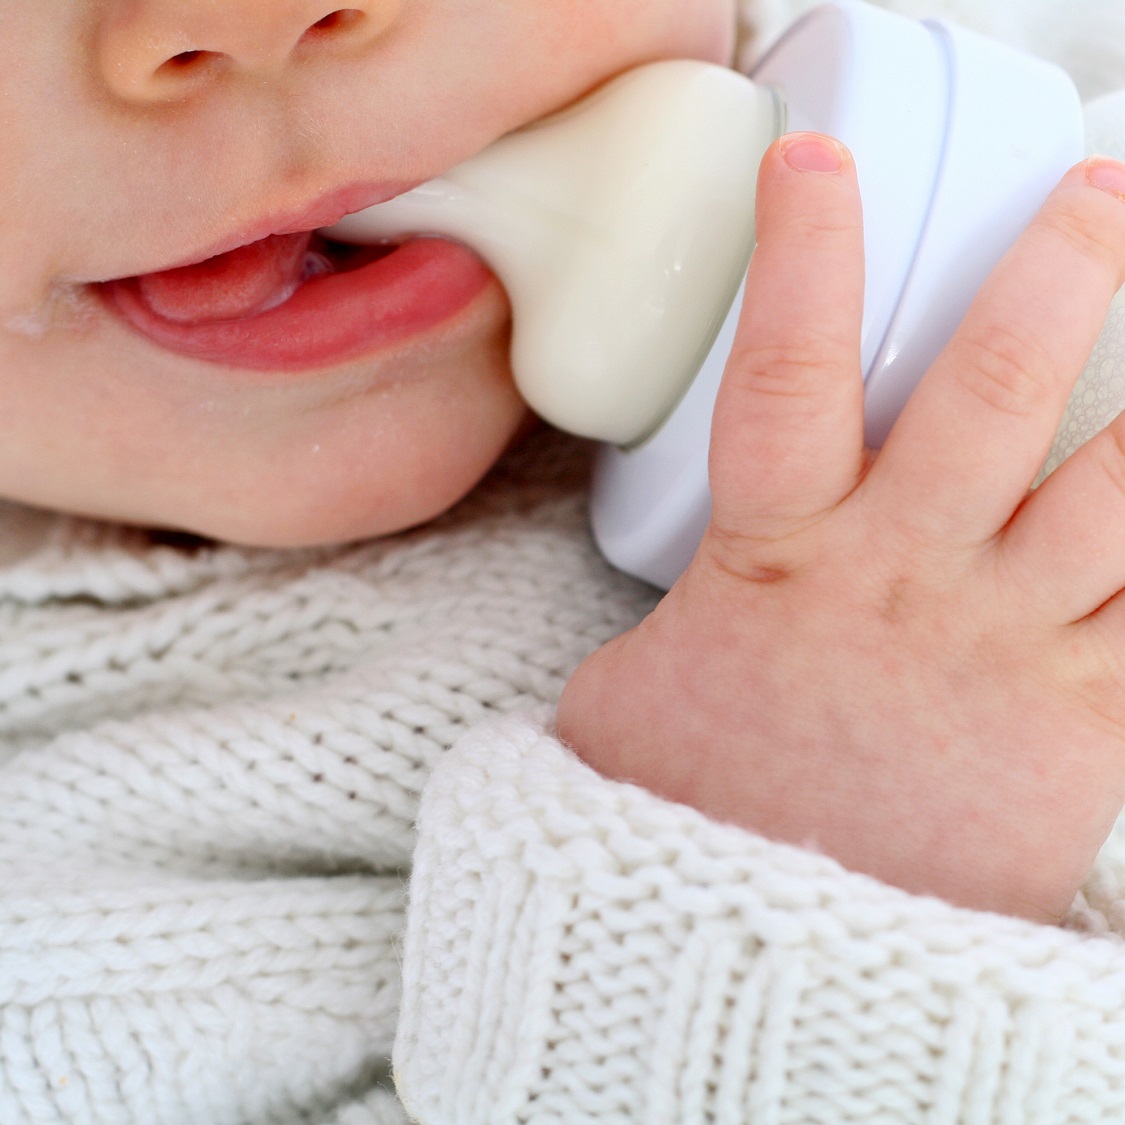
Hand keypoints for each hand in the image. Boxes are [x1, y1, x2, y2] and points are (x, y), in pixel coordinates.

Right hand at [558, 132, 1124, 922]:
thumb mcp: (622, 700)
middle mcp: (906, 584)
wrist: (754, 970)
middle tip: (1094, 191)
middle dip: (1058, 270)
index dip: (802, 248)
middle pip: (999, 390)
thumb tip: (654, 611)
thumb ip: (660, 628)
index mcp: (780, 563)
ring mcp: (1008, 655)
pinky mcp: (1085, 734)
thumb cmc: (681, 821)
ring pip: (1124, 489)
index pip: (784, 366)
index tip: (814, 158)